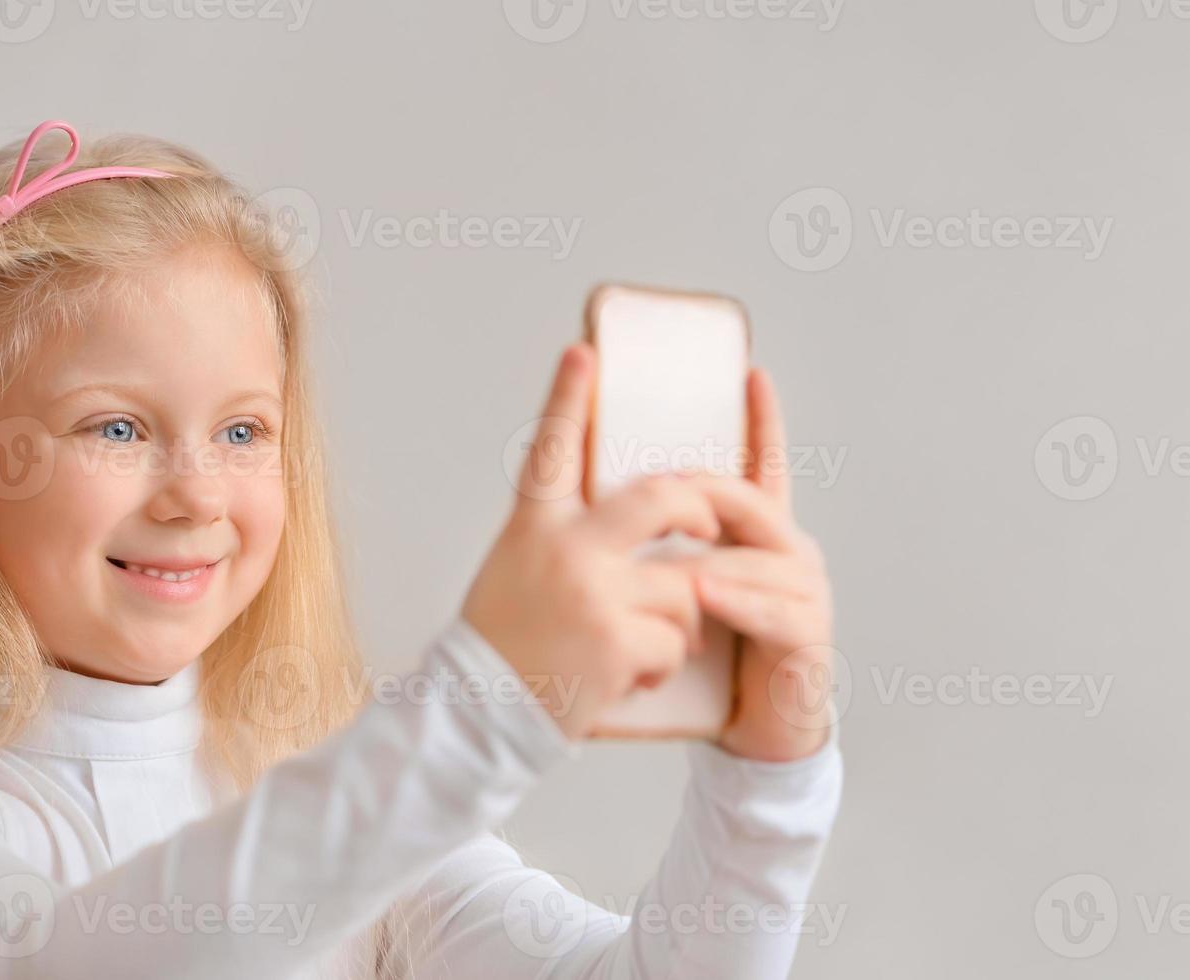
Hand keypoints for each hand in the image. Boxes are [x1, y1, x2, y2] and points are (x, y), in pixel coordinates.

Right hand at [462, 344, 720, 738]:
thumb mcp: (516, 568)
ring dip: (678, 618)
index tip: (584, 353)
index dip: (568, 396)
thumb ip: (561, 534)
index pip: (552, 448)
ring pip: (684, 586)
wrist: (478, 717)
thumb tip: (620, 509)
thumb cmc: (502, 643)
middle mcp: (564, 549)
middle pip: (659, 499)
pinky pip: (677, 641)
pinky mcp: (619, 641)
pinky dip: (663, 663)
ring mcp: (595, 593)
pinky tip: (626, 677)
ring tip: (641, 642)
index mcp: (533, 527)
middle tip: (711, 517)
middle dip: (698, 506)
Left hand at [698, 369, 837, 762]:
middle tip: (659, 482)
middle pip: (751, 502)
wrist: (755, 737)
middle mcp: (791, 554)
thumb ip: (667, 550)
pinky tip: (702, 592)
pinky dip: (734, 598)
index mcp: (761, 539)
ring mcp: (805, 593)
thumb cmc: (716, 662)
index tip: (752, 373)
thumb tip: (609, 504)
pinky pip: (771, 609)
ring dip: (712, 547)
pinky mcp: (807, 637)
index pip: (764, 469)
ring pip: (759, 553)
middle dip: (704, 489)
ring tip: (671, 539)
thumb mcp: (687, 594)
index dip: (762, 422)